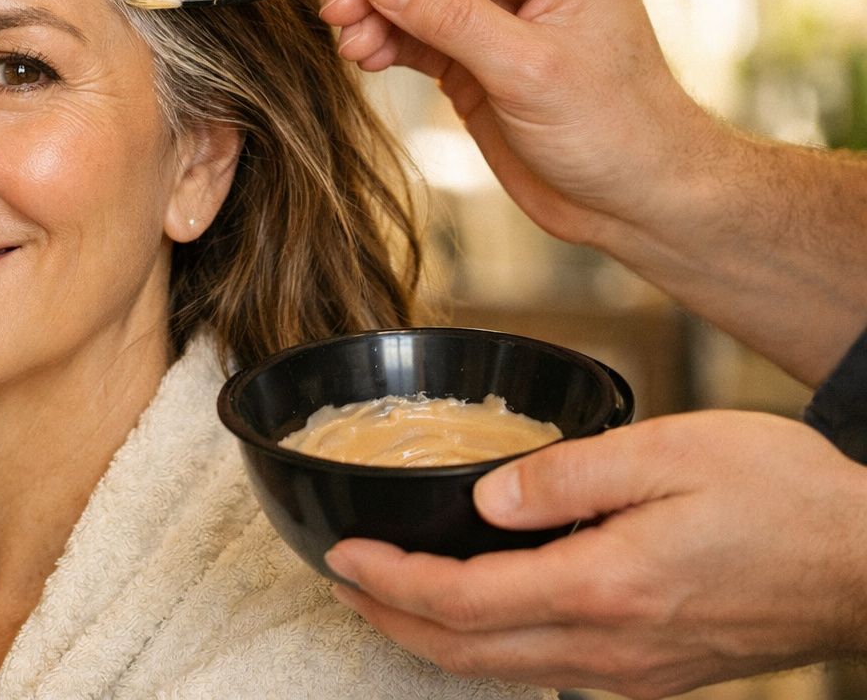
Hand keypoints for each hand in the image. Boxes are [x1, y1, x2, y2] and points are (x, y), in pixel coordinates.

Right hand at [320, 0, 726, 251]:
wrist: (634, 200)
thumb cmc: (615, 129)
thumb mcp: (530, 71)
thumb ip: (454, 19)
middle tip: (336, 5)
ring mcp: (498, 10)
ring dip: (375, 9)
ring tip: (348, 40)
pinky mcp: (475, 53)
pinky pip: (416, 30)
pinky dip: (386, 39)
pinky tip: (366, 56)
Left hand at [325, 411, 866, 698]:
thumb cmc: (784, 497)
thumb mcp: (671, 453)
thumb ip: (568, 477)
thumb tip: (488, 496)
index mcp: (605, 587)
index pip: (464, 601)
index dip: (391, 583)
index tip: (340, 558)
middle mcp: (612, 646)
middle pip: (469, 653)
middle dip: (392, 621)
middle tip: (341, 585)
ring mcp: (635, 670)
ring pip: (505, 672)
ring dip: (435, 640)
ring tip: (388, 600)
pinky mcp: (656, 672)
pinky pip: (550, 672)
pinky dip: (491, 650)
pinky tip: (478, 618)